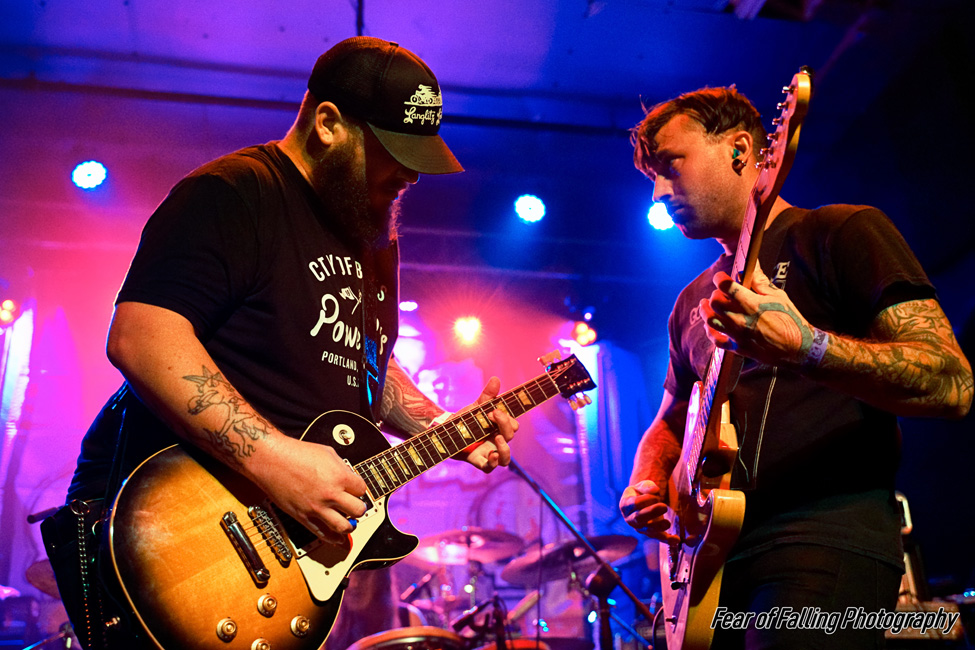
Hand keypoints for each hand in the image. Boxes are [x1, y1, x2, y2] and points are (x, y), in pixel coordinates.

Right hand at [249, 435, 367, 544]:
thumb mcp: (327, 453)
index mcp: (339, 476)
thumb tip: (349, 477)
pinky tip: (337, 538)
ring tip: (349, 523)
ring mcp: (317, 508)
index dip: (359, 490)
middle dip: (359, 509)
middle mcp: (330, 494)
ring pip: (344, 527)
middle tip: (355, 507)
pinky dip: (333, 539)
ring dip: (350, 526)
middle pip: (358, 510)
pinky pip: (322, 534)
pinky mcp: (304, 517)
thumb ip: (341, 467)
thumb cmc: (296, 454)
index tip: (355, 490)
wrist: (272, 461)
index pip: (362, 490)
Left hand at [458, 376, 518, 471]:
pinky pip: (490, 467)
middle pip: (510, 436)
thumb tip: (496, 379)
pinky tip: (492, 455)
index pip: (513, 425)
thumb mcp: (476, 407)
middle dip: (505, 424)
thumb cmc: (464, 419)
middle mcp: (496, 440)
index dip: (507, 418)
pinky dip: (493, 462)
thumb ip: (487, 396)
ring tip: (498, 438)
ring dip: (505, 449)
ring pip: (506, 458)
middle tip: (492, 415)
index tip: (494, 410)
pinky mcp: (477, 460)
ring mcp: (488, 452)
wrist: (445, 431)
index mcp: (499, 427)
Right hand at [620, 480, 678, 543]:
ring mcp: (639, 528)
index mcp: (625, 505)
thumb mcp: (641, 486)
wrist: (640, 503)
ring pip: (648, 530)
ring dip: (658, 527)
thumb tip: (655, 490)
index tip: (656, 495)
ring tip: (668, 523)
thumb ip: (647, 487)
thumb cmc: (640, 492)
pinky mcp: (650, 534)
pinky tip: (676, 539)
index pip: (635, 503)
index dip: (646, 499)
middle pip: (639, 518)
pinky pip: (658, 538)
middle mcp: (630, 519)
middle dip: (652, 513)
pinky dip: (667, 540)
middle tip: (664, 507)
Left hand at [701, 263, 815, 366]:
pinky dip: (710, 331)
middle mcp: (740, 319)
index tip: (721, 277)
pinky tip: (711, 325)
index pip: (725, 286)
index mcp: (751, 303)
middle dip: (715, 294)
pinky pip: (716, 339)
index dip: (720, 278)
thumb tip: (752, 266)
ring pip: (710, 320)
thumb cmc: (791, 320)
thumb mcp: (778, 296)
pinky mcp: (737, 347)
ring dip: (707, 310)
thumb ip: (760, 281)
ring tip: (706, 305)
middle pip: (714, 302)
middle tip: (720, 293)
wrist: (799, 348)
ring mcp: (737, 334)